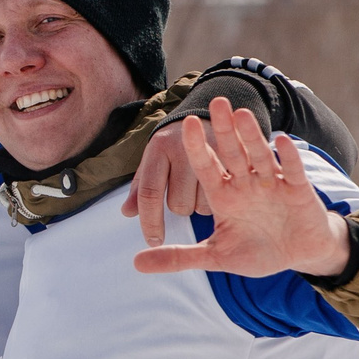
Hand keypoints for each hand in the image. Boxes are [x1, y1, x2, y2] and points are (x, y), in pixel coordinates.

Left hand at [121, 119, 213, 246]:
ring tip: (198, 186)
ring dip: (197, 205)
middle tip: (181, 190)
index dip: (150, 221)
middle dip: (177, 206)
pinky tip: (215, 187)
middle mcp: (183, 151)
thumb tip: (127, 212)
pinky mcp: (231, 158)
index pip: (149, 193)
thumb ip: (140, 188)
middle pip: (178, 204)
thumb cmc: (172, 146)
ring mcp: (209, 154)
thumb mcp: (152, 161)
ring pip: (200, 206)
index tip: (152, 239)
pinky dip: (216, 201)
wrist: (200, 119)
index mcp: (158, 151)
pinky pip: (221, 198)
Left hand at [131, 96, 351, 279]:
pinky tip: (280, 140)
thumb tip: (137, 263)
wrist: (299, 254)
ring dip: (251, 136)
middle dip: (224, 129)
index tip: (185, 125)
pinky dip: (286, 157)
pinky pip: (291, 170)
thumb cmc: (257, 251)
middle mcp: (246, 184)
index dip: (197, 147)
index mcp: (223, 195)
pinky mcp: (298, 190)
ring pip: (259, 155)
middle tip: (215, 101)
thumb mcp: (215, 256)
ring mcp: (272, 184)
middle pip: (232, 152)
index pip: (206, 166)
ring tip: (241, 113)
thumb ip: (179, 257)